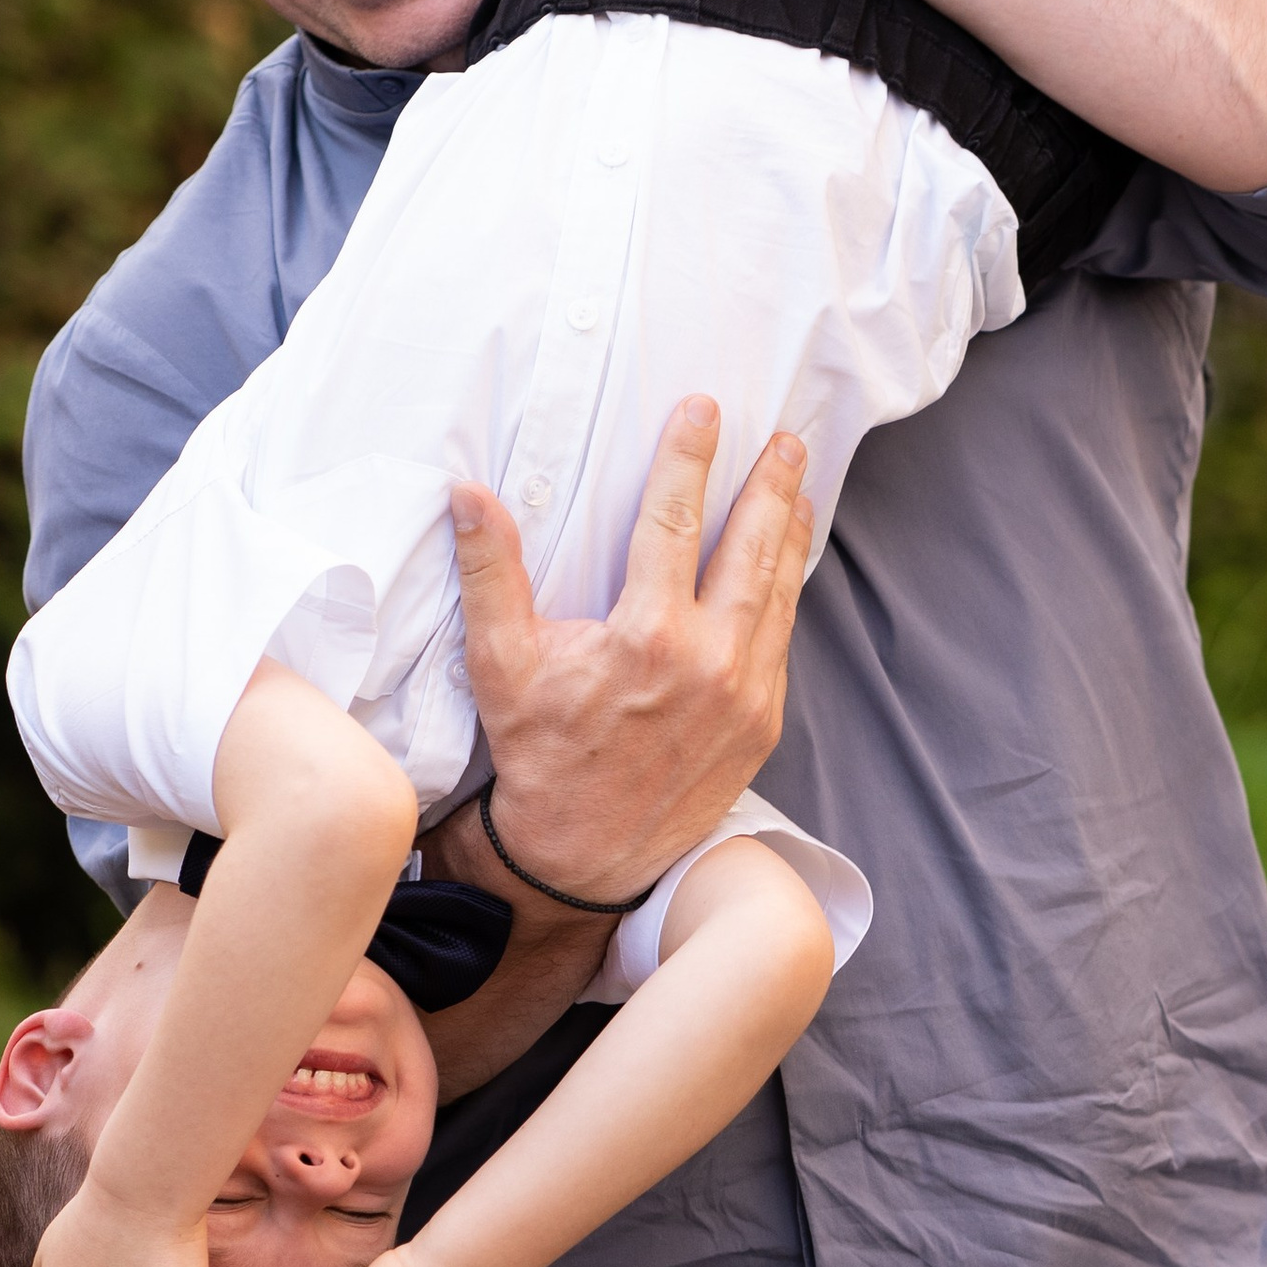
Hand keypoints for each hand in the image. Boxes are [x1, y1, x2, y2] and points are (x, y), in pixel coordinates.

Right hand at [445, 397, 814, 909]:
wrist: (581, 855)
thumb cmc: (539, 755)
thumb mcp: (501, 663)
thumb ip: (491, 571)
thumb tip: (467, 493)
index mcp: (648, 636)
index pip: (674, 520)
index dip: (688, 458)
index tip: (702, 411)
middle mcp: (709, 662)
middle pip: (751, 548)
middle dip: (769, 486)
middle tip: (784, 438)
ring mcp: (744, 695)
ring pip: (777, 594)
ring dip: (789, 535)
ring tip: (798, 488)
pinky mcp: (761, 724)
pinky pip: (781, 643)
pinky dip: (786, 597)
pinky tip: (786, 569)